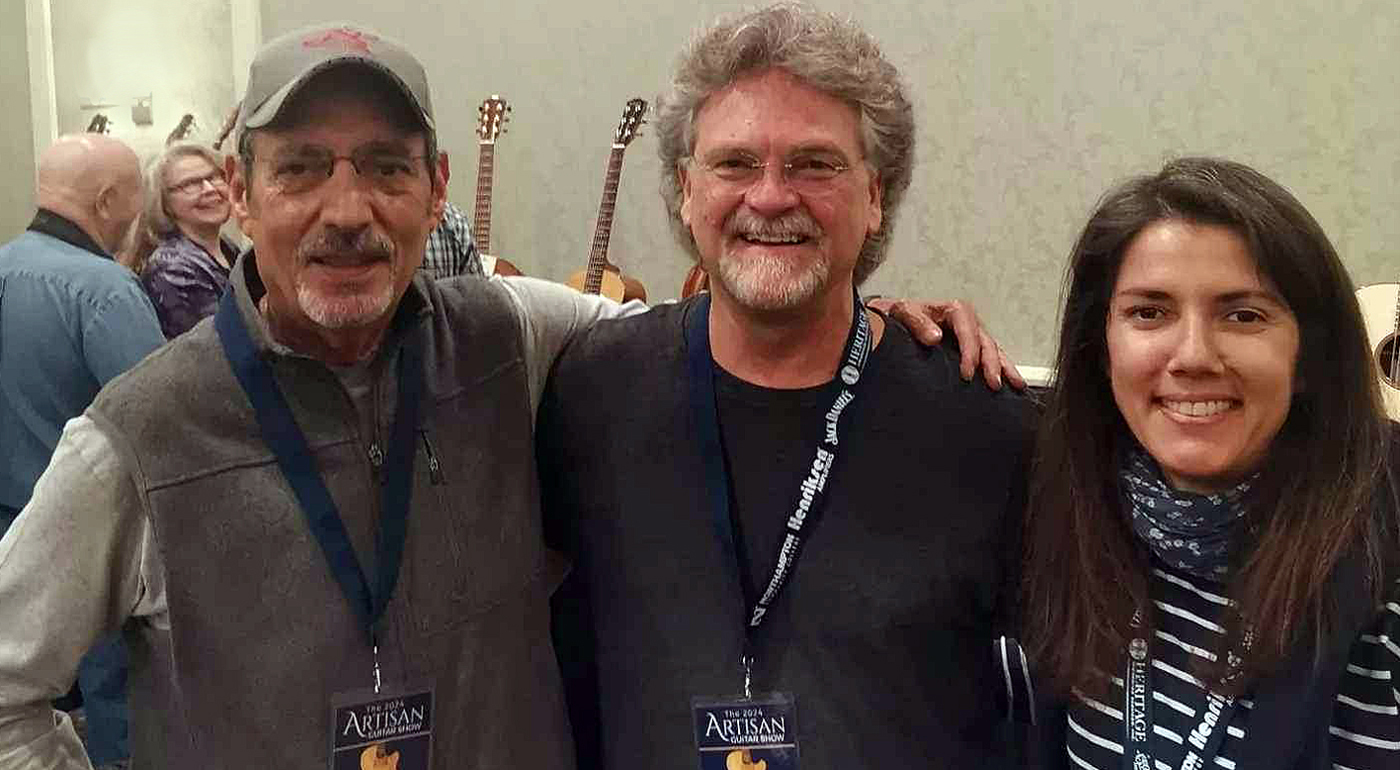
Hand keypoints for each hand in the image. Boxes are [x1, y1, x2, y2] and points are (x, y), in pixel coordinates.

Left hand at [868, 298, 1025, 390]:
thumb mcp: (904, 313)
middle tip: (993, 384)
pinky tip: (1014, 384)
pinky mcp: (973, 348)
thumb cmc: (901, 316)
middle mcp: (967, 321)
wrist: (897, 320)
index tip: (967, 373)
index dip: (970, 350)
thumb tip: (935, 337)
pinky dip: (1004, 369)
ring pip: (994, 350)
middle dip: (991, 363)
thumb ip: (916, 322)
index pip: (967, 328)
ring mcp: (972, 334)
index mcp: (953, 310)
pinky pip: (992, 357)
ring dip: (1005, 367)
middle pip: (985, 341)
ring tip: (1015, 385)